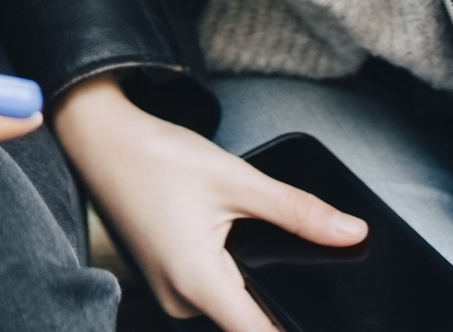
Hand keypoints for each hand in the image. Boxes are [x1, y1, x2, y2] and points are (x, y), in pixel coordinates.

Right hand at [52, 72, 366, 330]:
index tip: (329, 322)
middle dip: (281, 302)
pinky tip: (233, 241)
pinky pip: (213, 293)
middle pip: (251, 322)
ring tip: (246, 236)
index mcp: (198, 283)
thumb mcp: (235, 178)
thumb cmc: (154, 156)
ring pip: (233, 306)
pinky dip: (234, 277)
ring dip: (256, 286)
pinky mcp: (169, 282)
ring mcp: (172, 294)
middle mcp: (180, 300)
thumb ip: (297, 211)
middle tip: (273, 246)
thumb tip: (351, 232)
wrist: (100, 139)